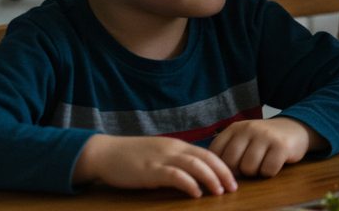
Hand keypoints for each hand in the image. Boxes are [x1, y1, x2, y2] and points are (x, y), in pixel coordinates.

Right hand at [73, 134, 236, 197]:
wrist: (104, 153)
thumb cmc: (132, 157)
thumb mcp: (159, 155)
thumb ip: (176, 162)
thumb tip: (194, 175)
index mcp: (177, 145)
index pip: (207, 153)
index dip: (222, 166)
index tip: (233, 179)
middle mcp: (173, 149)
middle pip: (206, 158)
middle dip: (223, 173)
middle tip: (234, 187)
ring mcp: (162, 158)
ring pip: (195, 164)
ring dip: (210, 178)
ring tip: (220, 191)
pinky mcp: (150, 170)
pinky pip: (174, 175)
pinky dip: (188, 183)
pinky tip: (196, 193)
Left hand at [208, 117, 324, 177]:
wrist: (295, 128)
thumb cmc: (264, 139)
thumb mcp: (242, 138)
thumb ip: (227, 150)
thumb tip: (211, 173)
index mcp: (234, 128)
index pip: (215, 154)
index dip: (221, 167)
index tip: (231, 168)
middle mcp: (248, 129)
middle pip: (231, 163)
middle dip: (239, 171)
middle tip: (250, 165)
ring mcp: (265, 136)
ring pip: (249, 168)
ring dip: (256, 172)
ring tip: (263, 162)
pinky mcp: (281, 146)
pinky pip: (267, 170)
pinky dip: (270, 172)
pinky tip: (275, 162)